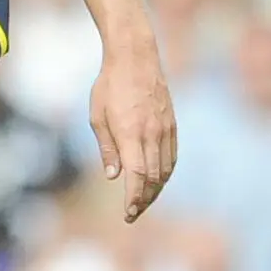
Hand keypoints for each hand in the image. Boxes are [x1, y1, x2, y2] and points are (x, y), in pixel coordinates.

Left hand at [89, 43, 176, 222]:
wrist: (135, 56)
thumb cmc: (109, 84)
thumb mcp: (97, 115)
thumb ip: (107, 148)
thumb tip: (114, 176)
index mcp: (130, 133)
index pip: (137, 175)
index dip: (134, 198)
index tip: (128, 213)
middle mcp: (151, 133)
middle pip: (153, 178)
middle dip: (144, 200)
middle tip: (133, 213)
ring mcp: (165, 128)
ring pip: (166, 169)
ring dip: (156, 189)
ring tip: (144, 201)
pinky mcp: (172, 123)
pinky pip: (172, 155)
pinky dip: (166, 173)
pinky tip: (158, 180)